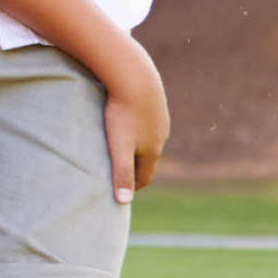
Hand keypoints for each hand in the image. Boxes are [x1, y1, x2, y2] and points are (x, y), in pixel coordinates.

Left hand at [102, 48, 169, 202]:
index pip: (144, 177)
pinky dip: (136, 125)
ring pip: (147, 137)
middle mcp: (161, 135)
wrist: (134, 75)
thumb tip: (123, 202)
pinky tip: (125, 120)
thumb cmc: (122, 112)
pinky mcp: (155, 101)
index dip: (131, 186)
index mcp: (153, 150)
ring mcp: (160, 117)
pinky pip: (145, 119)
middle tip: (117, 172)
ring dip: (135, 145)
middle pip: (147, 158)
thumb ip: (120, 173)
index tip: (120, 191)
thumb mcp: (118, 146)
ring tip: (119, 148)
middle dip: (133, 167)